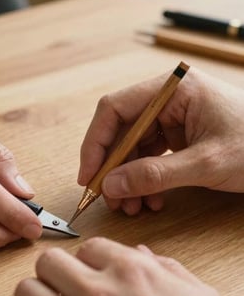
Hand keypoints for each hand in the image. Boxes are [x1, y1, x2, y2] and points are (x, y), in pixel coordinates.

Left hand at [7, 238, 243, 295]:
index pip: (87, 247)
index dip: (89, 261)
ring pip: (25, 292)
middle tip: (64, 287)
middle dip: (56, 271)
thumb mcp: (197, 294)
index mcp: (129, 271)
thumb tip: (140, 253)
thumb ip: (164, 267)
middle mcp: (97, 293)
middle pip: (47, 262)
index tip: (91, 274)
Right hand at [78, 67, 243, 214]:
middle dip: (113, 168)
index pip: (115, 109)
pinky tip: (149, 199)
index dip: (96, 143)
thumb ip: (155, 175)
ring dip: (127, 178)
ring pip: (132, 147)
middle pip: (121, 131)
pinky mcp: (178, 134)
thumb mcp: (206, 163)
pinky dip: (144, 179)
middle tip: (109, 198)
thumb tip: (111, 185)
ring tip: (131, 206)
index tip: (88, 176)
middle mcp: (168, 99)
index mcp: (173, 89)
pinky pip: (149, 155)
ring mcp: (173, 116)